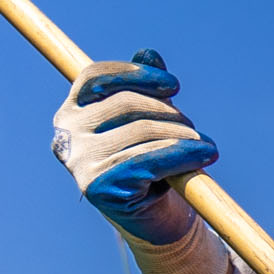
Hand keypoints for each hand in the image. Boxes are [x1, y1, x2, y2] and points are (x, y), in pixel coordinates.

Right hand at [53, 50, 225, 273]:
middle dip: (170, 113)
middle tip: (194, 129)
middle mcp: (67, 135)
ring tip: (204, 147)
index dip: (137, 73)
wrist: (155, 222)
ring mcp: (79, 162)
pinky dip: (185, 155)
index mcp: (72, 112)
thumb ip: (146, 88)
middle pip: (127, 103)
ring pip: (144, 132)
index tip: (173, 85)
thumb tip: (149, 51)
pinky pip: (151, 160)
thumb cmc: (151, 166)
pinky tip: (206, 155)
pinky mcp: (99, 186)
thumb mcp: (149, 122)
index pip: (97, 76)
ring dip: (184, 136)